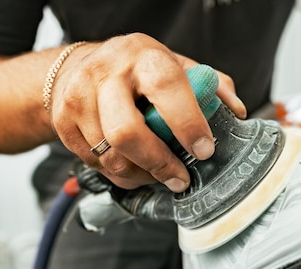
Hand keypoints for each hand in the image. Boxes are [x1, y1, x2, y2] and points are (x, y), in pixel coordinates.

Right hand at [48, 33, 246, 192]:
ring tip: (160, 175)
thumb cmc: (137, 70)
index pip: (167, 88)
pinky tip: (135, 168)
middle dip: (159, 164)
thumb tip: (237, 112)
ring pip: (110, 156)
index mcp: (143, 57)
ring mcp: (79, 99)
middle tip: (180, 179)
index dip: (188, 124)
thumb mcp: (176, 66)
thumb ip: (211, 86)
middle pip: (127, 132)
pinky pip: (96, 164)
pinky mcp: (64, 123)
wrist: (80, 67)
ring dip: (141, 175)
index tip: (204, 150)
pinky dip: (121, 175)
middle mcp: (106, 74)